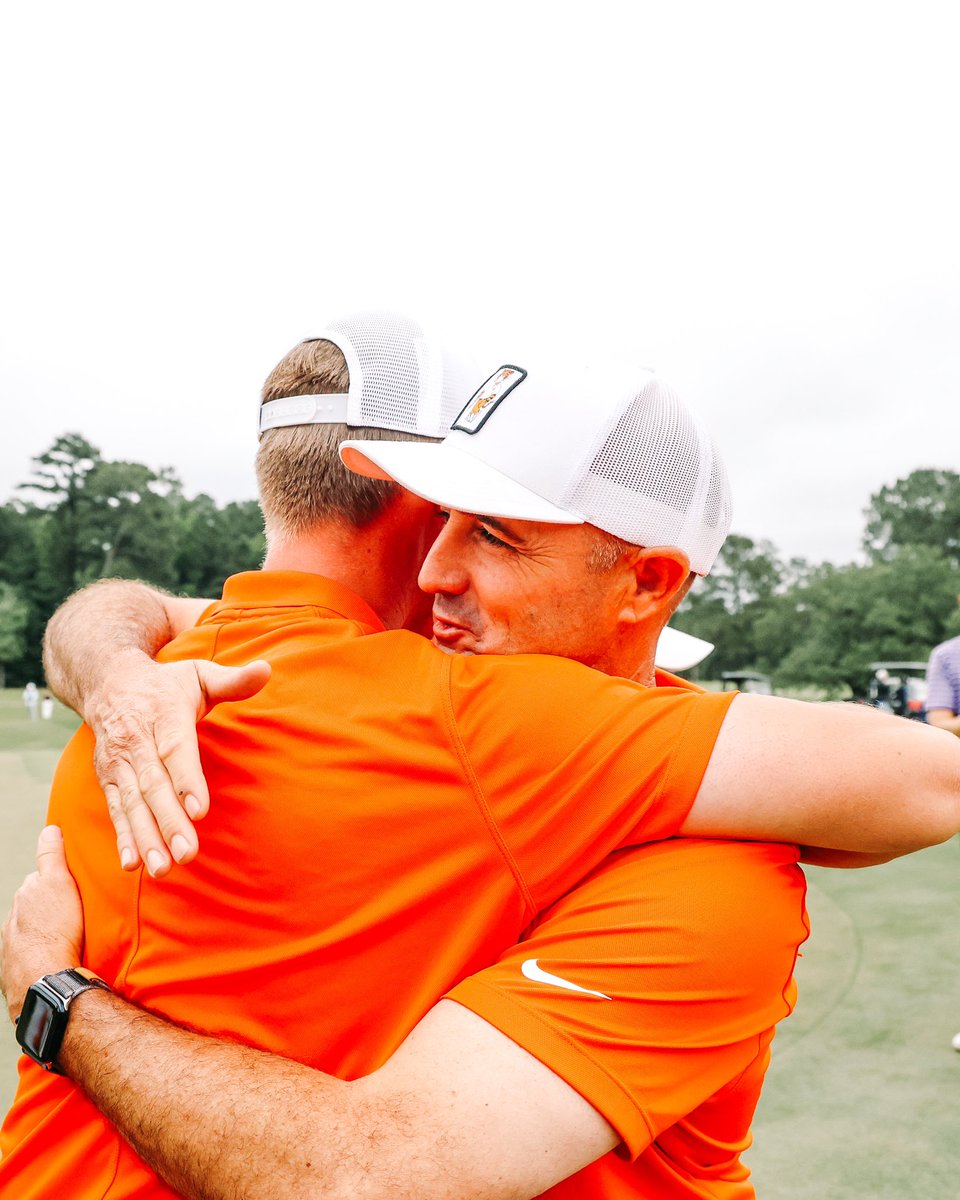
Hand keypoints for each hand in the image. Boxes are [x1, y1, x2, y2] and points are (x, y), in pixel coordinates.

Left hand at [1, 827, 83, 1021]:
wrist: (44, 979)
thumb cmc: (55, 931)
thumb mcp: (58, 884)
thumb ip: (51, 857)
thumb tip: (50, 830)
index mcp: (25, 897)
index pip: (39, 879)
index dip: (56, 880)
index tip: (70, 885)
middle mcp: (13, 919)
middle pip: (33, 905)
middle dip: (48, 905)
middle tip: (73, 911)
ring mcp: (13, 945)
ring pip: (30, 930)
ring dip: (44, 930)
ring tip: (68, 936)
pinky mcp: (16, 968)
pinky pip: (31, 954)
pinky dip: (41, 952)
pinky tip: (58, 956)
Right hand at [90, 656, 270, 876]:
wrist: (109, 683)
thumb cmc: (167, 684)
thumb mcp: (200, 674)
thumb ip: (233, 680)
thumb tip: (267, 670)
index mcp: (164, 713)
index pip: (176, 749)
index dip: (187, 780)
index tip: (200, 810)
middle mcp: (136, 739)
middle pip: (153, 784)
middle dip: (169, 820)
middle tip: (187, 853)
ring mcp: (118, 762)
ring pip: (132, 803)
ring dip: (146, 837)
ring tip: (163, 867)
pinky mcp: (108, 779)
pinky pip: (115, 810)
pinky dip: (123, 838)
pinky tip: (133, 864)